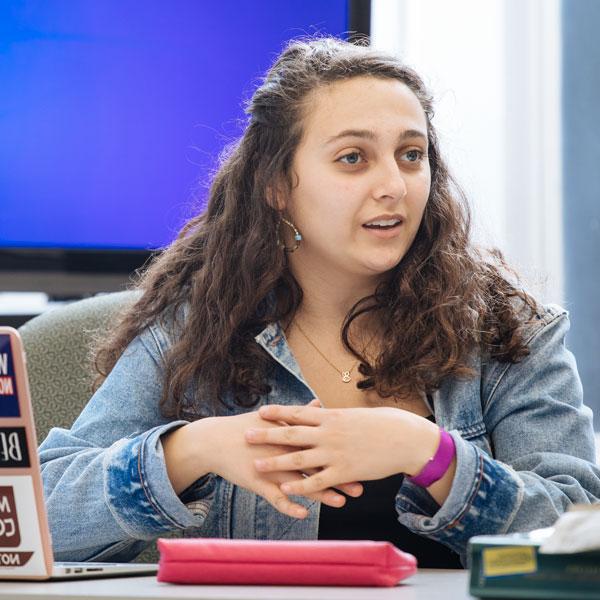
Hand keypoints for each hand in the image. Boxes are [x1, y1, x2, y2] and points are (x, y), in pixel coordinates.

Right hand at [205, 400, 362, 518]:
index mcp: (288, 434)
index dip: (340, 453)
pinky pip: (275, 498)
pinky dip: (289, 506)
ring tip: (340, 502)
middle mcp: (282, 451)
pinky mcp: (257, 482)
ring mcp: (270, 467)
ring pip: (300, 484)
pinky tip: (303, 514)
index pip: (320, 444)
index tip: (360, 459)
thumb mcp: (272, 418)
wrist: (215, 441)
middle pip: (315, 465)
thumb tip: (318, 403)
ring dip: (321, 494)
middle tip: (360, 486)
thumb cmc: (246, 427)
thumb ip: (298, 414)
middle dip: (338, 476)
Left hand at [244, 404, 438, 496]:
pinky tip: (286, 489)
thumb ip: (333, 416)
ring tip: (256, 464)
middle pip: (292, 433)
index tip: (260, 411)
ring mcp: (335, 453)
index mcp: (331, 417)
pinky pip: (318, 481)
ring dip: (276, 462)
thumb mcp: (354, 415)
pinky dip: (301, 485)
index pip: (298, 412)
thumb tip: (320, 409)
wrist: (403, 438)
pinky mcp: (344, 472)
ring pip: (299, 459)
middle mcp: (329, 433)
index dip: (278, 412)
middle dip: (267, 434)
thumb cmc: (381, 424)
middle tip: (245, 434)